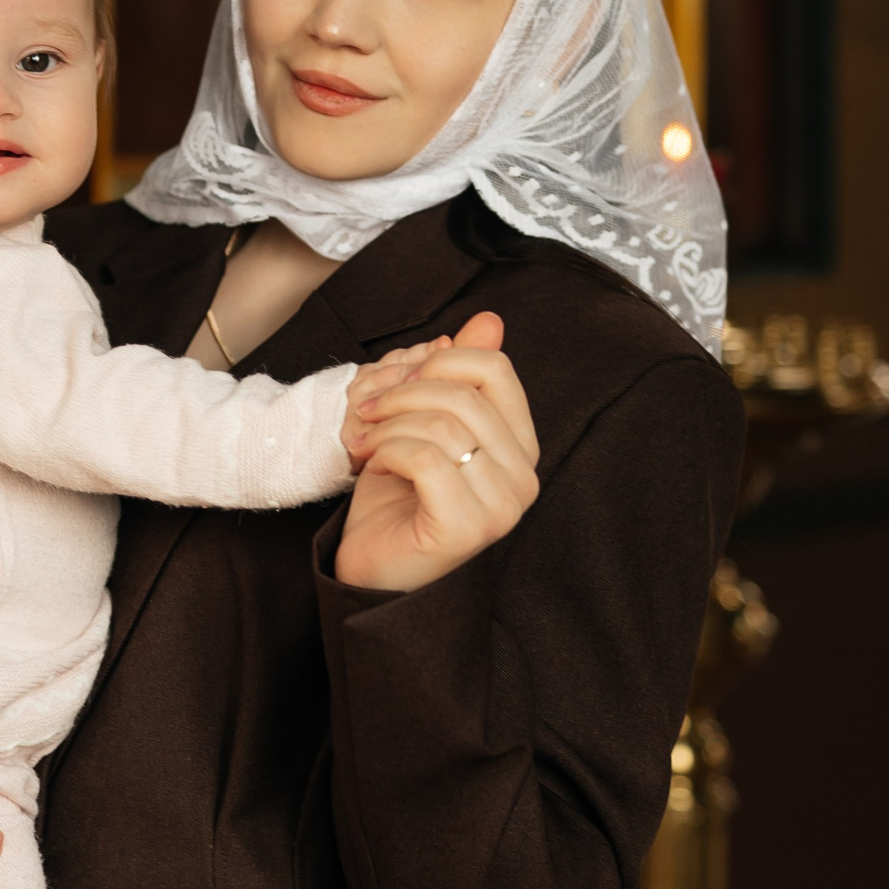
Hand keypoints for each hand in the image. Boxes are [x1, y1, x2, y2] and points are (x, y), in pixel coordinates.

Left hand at [335, 311, 539, 593]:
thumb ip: (457, 377)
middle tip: (366, 412)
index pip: (494, 369)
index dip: (437, 362)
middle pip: (464, 393)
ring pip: (443, 424)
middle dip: (402, 393)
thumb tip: (487, 320)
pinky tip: (369, 466)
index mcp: (520, 446)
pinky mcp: (467, 528)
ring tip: (365, 445)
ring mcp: (501, 507)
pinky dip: (386, 452)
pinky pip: (425, 458)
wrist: (371, 568)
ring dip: (387, 426)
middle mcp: (523, 478)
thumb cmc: (396, 500)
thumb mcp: (423, 425)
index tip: (397, 382)